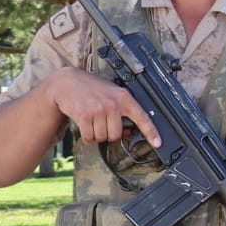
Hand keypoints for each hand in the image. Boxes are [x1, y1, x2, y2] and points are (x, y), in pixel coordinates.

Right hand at [45, 67, 161, 146]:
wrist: (67, 82)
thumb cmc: (92, 89)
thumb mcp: (112, 94)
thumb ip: (123, 111)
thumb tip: (129, 132)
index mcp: (124, 97)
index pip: (142, 117)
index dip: (151, 132)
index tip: (158, 143)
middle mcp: (113, 103)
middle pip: (116, 135)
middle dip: (108, 133)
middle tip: (101, 122)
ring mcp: (98, 109)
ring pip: (102, 137)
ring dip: (96, 134)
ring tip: (92, 120)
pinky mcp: (84, 115)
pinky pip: (89, 137)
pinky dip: (87, 136)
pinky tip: (84, 124)